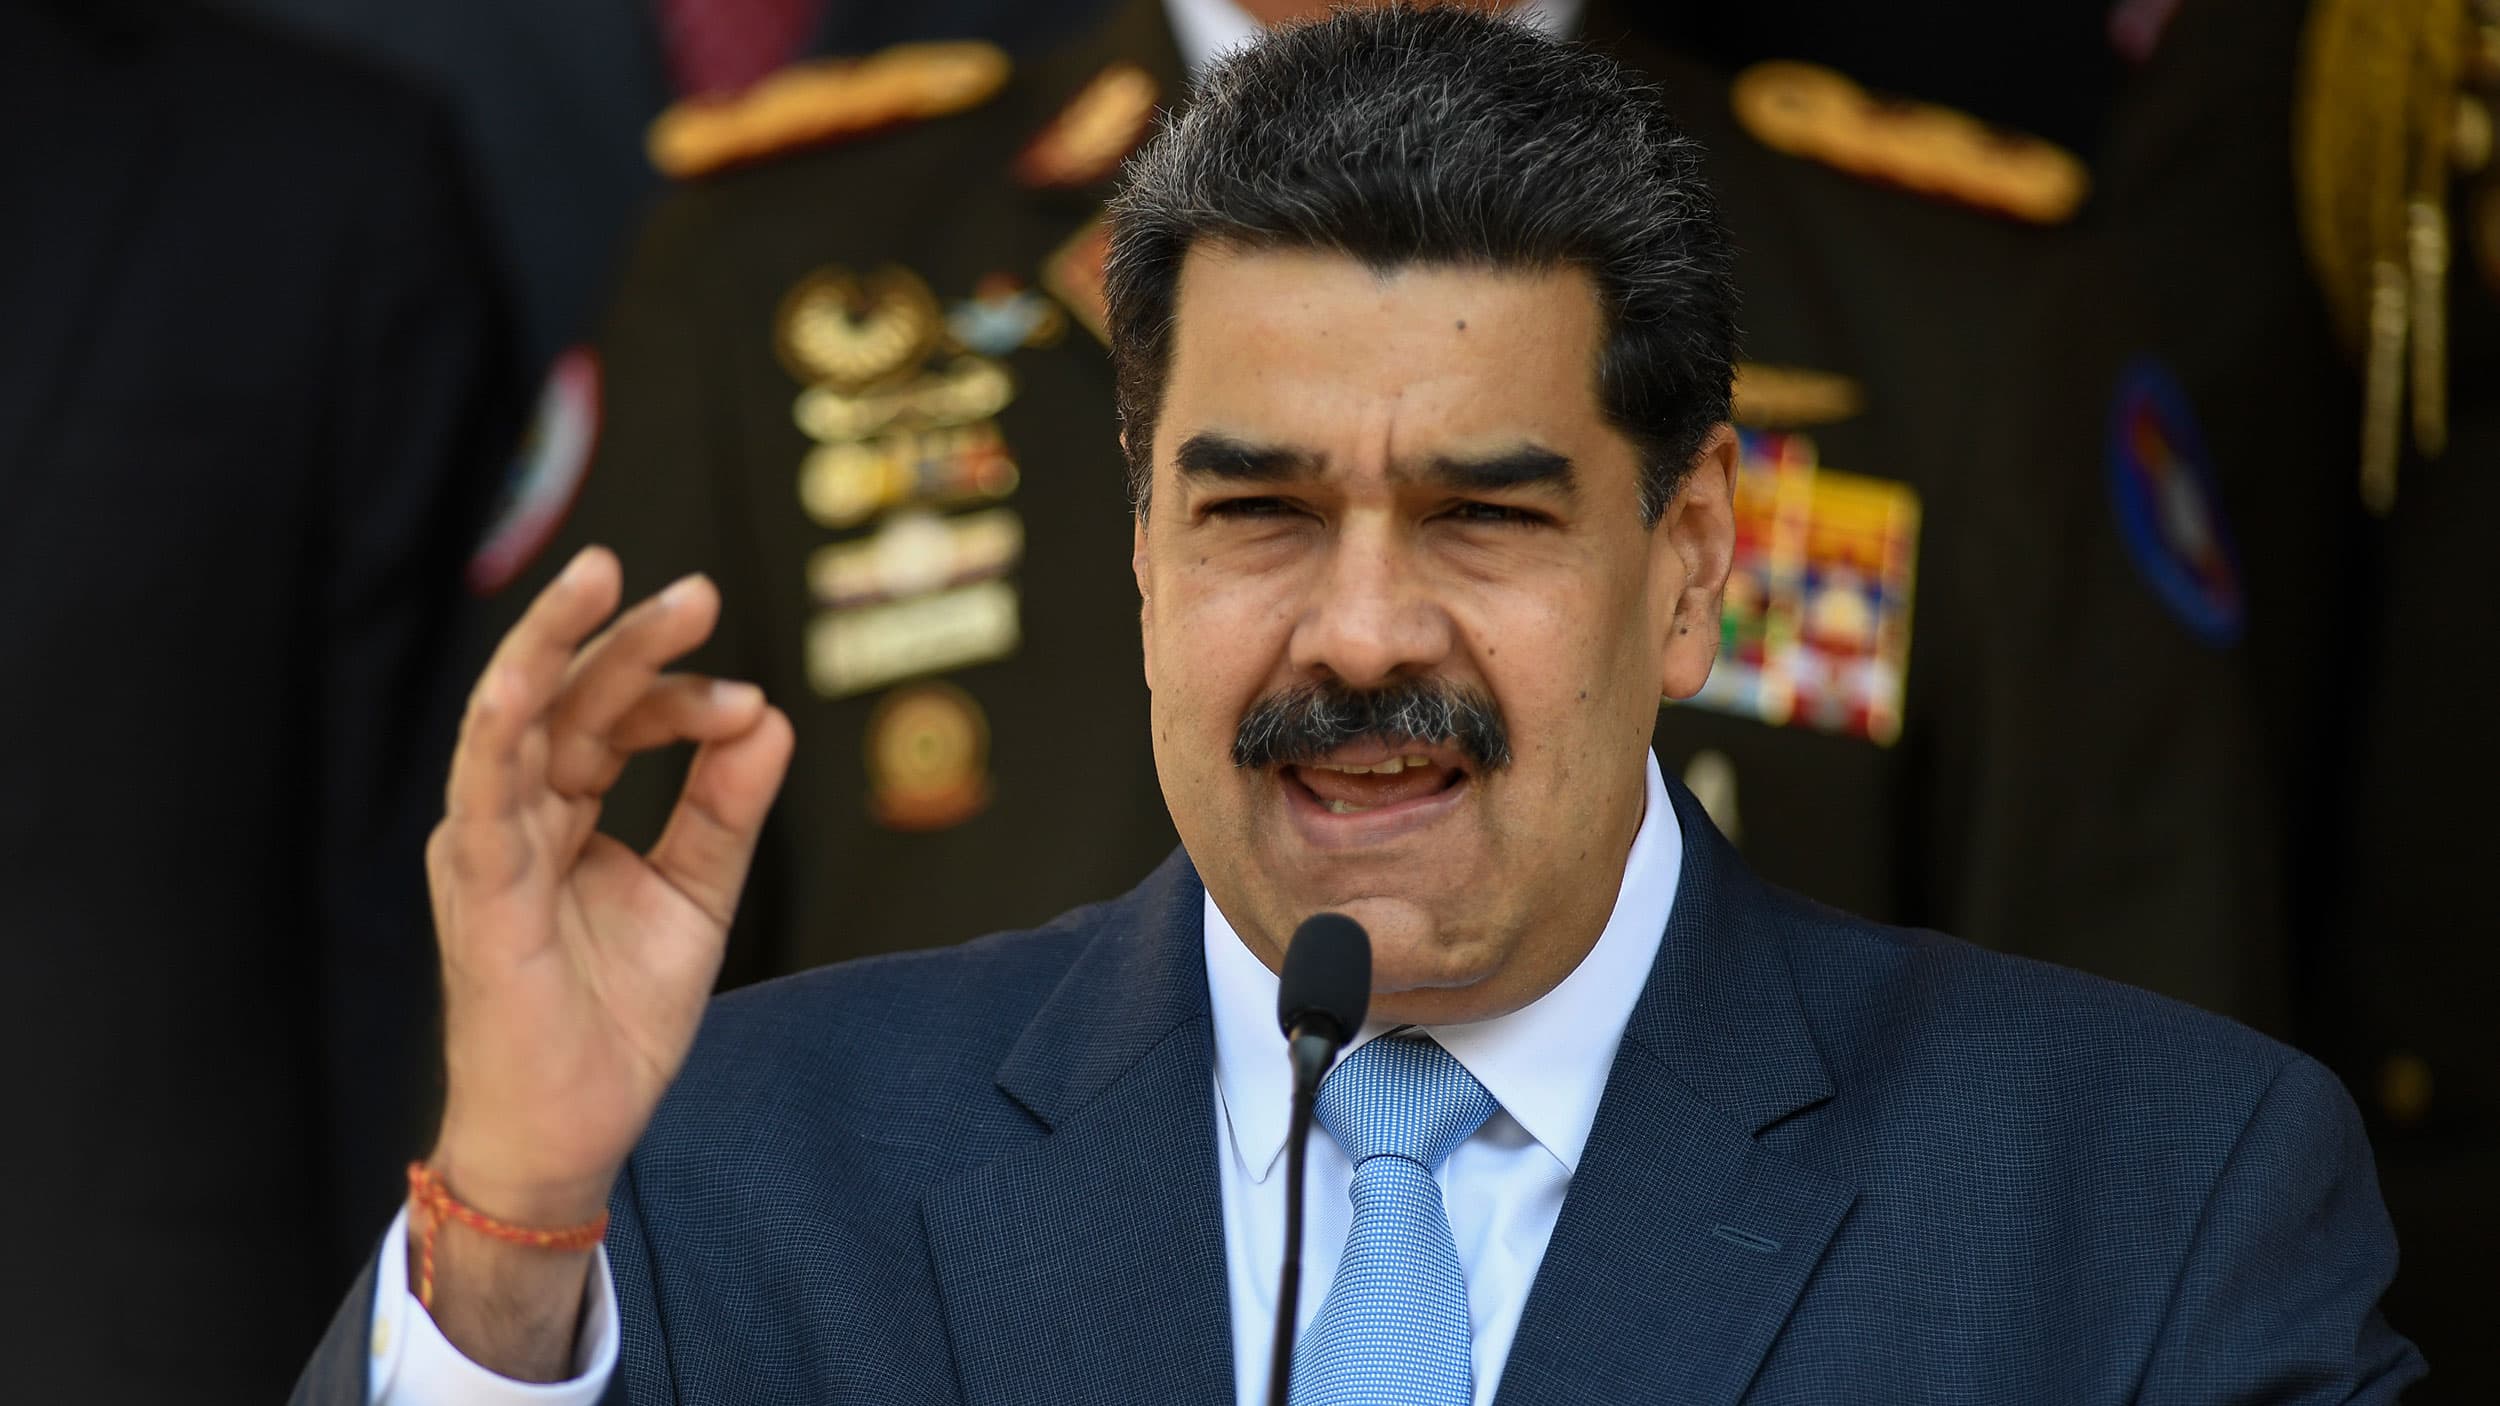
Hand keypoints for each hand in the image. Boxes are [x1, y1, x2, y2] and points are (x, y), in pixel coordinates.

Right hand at [413, 546, 791, 1370]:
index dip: (680, 697)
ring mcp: (489, 846)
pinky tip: (517, 684)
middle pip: (569, 699)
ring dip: (555, 644)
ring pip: (514, 720)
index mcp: (561, 812)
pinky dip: (496, 733)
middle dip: (628, 638)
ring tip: (600, 577)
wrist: (576, 1126)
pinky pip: (479, 797)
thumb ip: (728, 808)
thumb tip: (773, 715)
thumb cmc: (617, 1020)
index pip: (613, 719)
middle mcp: (516, 815)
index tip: (748, 704)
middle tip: (696, 591)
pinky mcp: (478, 890)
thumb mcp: (696, 896)